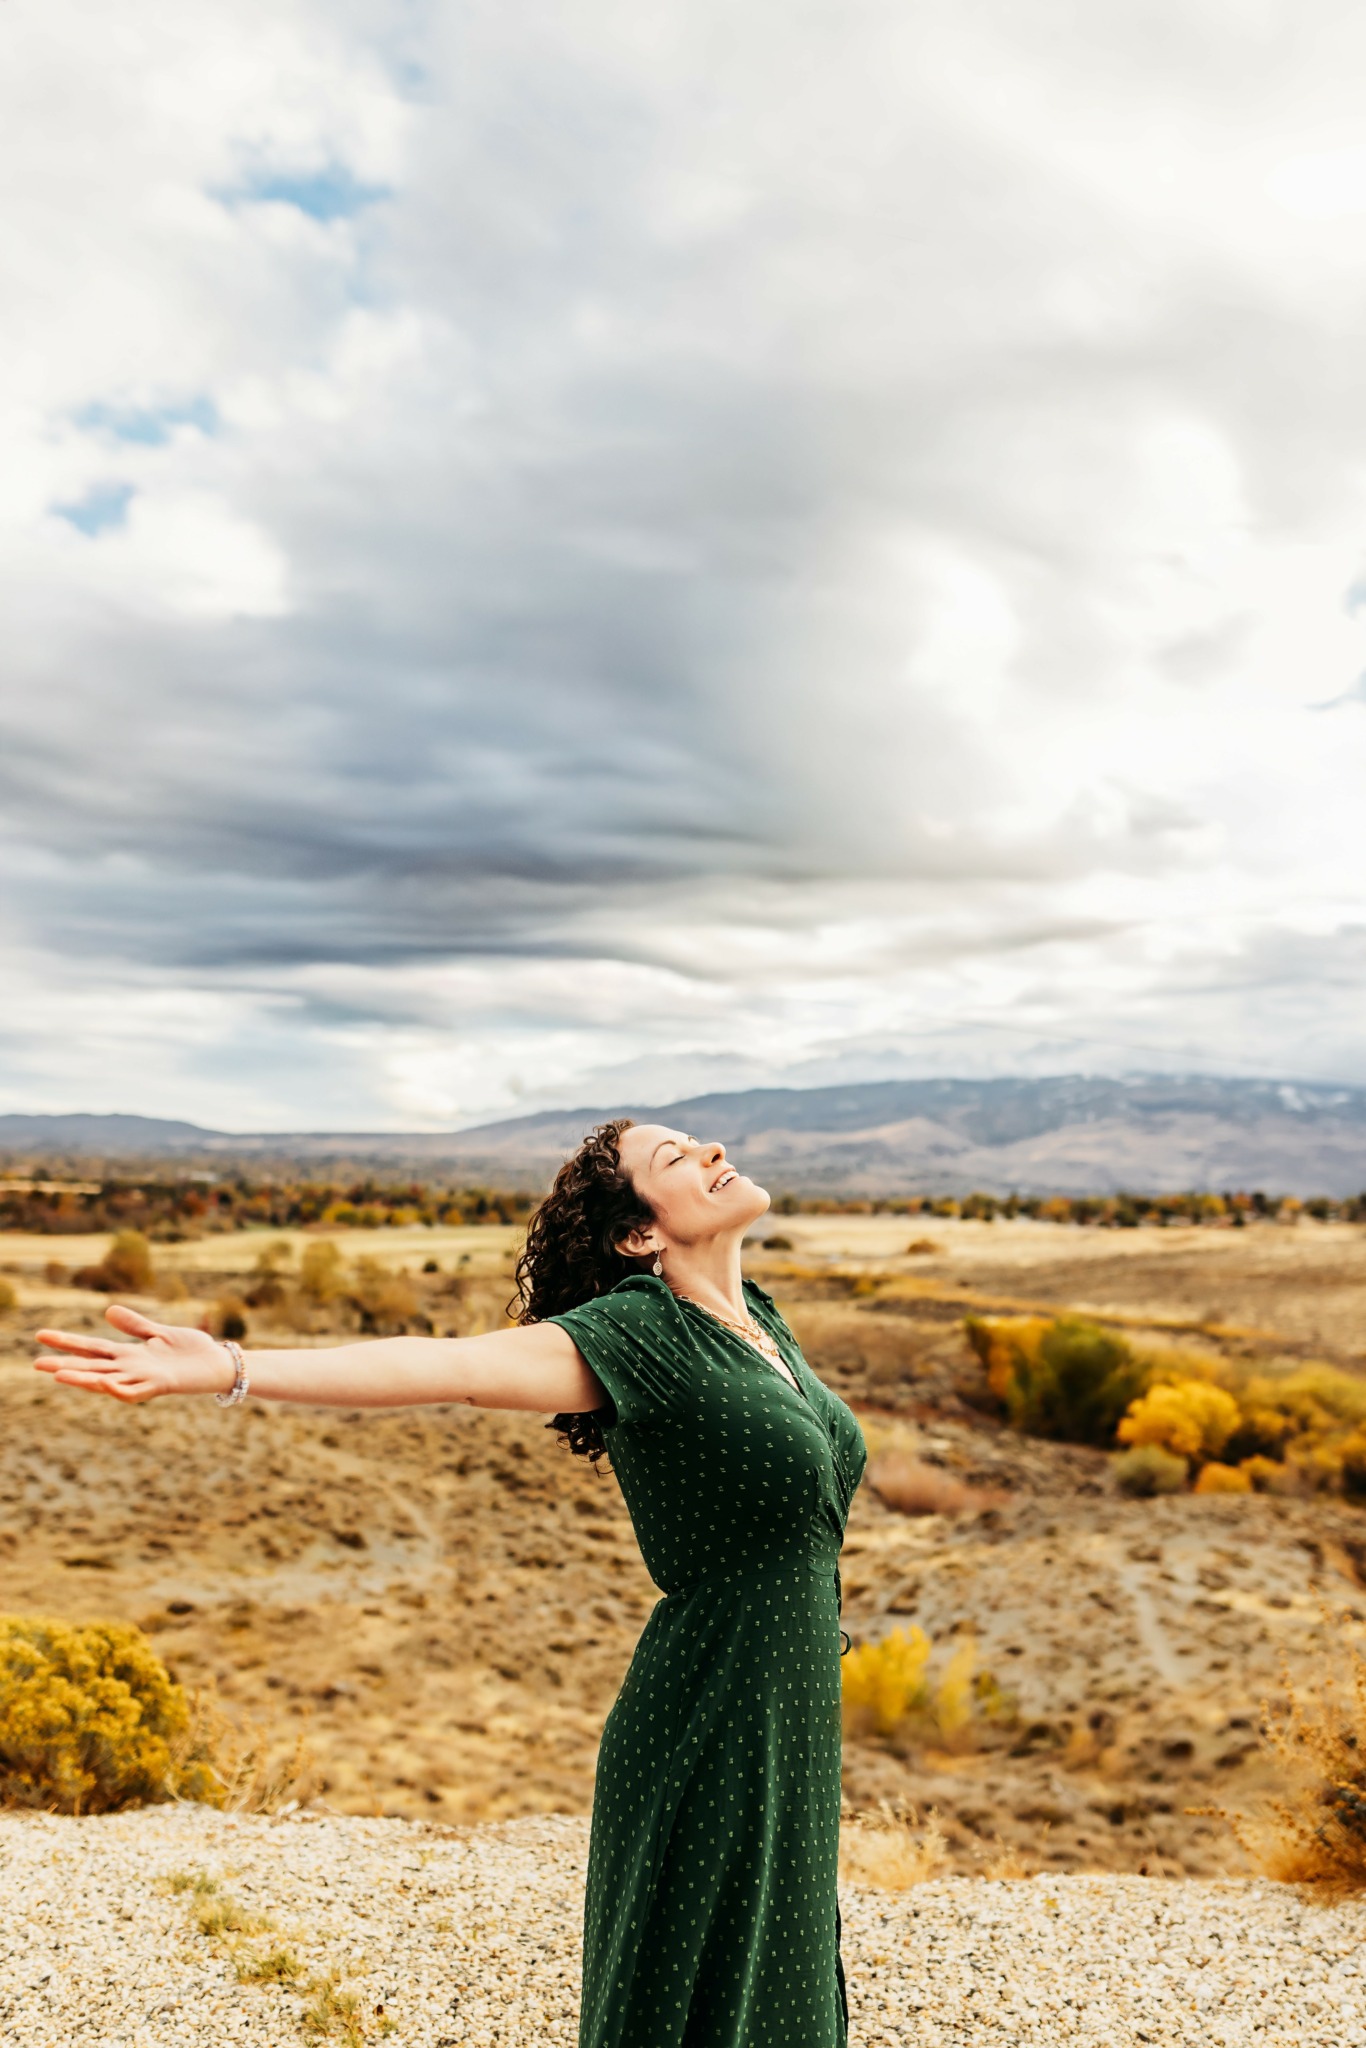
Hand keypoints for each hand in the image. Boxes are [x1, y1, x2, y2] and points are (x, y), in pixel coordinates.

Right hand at [33, 1303, 235, 1403]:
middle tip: (36, 1363)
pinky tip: (104, 1383)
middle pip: (92, 1366)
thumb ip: (135, 1325)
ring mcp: (144, 1378)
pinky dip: (119, 1388)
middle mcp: (131, 1368)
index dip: (67, 1342)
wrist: (220, 1363)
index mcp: (129, 1354)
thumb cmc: (191, 1350)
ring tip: (59, 1375)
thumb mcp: (159, 1332)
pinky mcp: (160, 1385)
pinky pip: (134, 1391)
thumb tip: (107, 1310)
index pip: (91, 1347)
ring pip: (107, 1381)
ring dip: (84, 1379)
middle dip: (65, 1365)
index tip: (40, 1336)